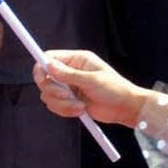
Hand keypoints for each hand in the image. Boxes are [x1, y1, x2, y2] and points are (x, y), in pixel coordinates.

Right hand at [35, 48, 153, 126]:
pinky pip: (54, 105)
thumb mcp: (92, 80)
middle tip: (68, 96)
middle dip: (54, 91)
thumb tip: (49, 65)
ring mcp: (68, 86)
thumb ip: (69, 75)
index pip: (49, 58)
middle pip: (44, 79)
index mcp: (78, 60)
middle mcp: (70, 71)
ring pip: (48, 95)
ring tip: (80, 106)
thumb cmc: (115, 89)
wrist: (125, 108)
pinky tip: (80, 110)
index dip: (41, 68)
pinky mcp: (69, 100)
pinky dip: (65, 110)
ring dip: (62, 104)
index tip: (43, 79)